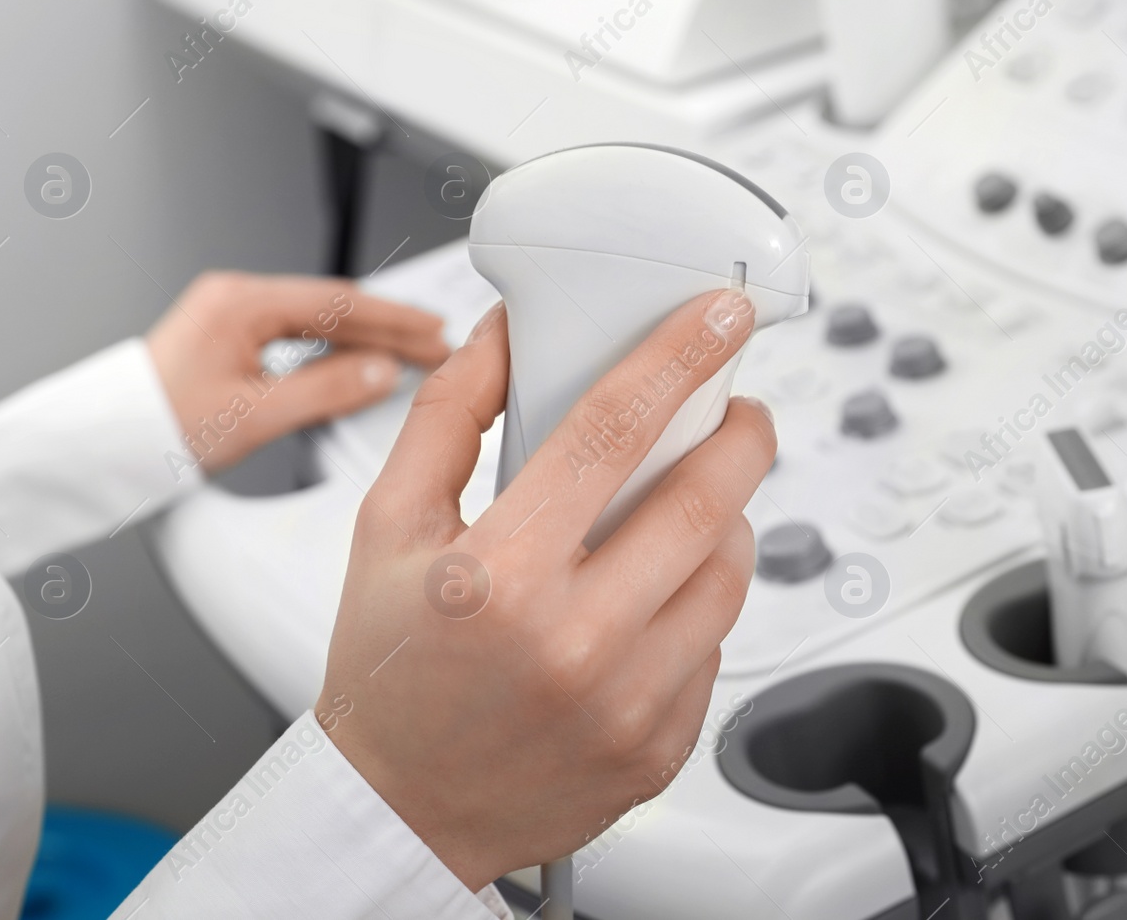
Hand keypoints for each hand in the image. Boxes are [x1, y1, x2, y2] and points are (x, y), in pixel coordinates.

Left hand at [146, 271, 449, 472]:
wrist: (101, 444)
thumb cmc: (157, 427)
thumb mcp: (255, 415)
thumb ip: (327, 391)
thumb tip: (382, 373)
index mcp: (240, 303)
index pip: (338, 302)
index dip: (394, 318)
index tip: (433, 330)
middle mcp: (234, 299)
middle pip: (331, 305)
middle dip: (387, 325)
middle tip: (434, 342)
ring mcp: (228, 315)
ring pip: (314, 319)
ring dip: (363, 336)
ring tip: (406, 352)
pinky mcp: (225, 337)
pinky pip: (293, 333)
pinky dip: (331, 346)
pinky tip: (355, 361)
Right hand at [317, 289, 774, 889]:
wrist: (402, 807)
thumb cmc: (390, 668)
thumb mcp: (387, 526)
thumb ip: (450, 415)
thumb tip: (510, 334)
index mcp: (499, 578)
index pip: (613, 432)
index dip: (677, 357)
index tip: (717, 318)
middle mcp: (574, 646)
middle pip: (703, 501)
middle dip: (739, 434)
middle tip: (734, 409)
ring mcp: (628, 706)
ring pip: (729, 573)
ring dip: (727, 519)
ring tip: (686, 507)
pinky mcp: (662, 748)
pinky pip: (717, 645)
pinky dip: (700, 602)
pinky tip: (654, 596)